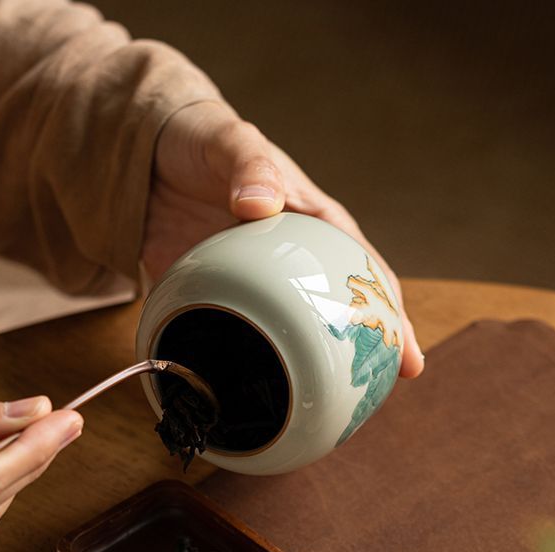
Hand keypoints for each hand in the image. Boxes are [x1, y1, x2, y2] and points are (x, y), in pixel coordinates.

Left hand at [143, 101, 423, 377]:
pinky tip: (245, 391)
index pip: (365, 271)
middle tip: (375, 396)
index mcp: (312, 223)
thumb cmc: (204, 142)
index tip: (409, 357)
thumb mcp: (230, 141)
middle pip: (335, 313)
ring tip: (321, 407)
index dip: (392, 314)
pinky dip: (240, 362)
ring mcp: (254, 284)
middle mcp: (291, 261)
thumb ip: (248, 165)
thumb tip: (261, 205)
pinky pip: (230, 334)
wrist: (145, 157)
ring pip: (287, 332)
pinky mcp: (213, 296)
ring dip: (303, 367)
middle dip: (361, 353)